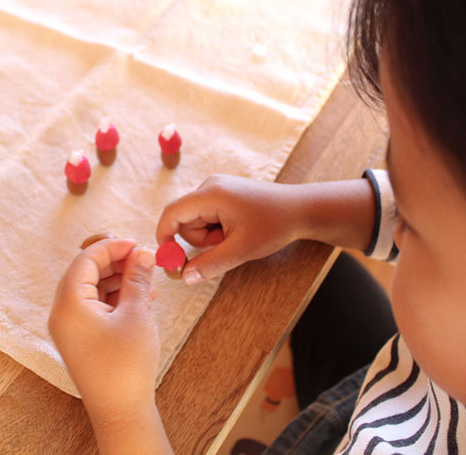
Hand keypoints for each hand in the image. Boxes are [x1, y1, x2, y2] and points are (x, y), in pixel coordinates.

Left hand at [49, 239, 158, 418]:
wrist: (120, 411)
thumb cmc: (126, 364)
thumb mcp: (136, 314)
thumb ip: (137, 279)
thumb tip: (143, 252)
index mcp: (68, 304)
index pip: (86, 260)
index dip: (112, 247)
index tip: (137, 243)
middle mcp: (62, 314)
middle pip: (85, 273)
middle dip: (115, 262)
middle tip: (142, 258)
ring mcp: (70, 328)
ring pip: (92, 290)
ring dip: (118, 280)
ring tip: (147, 278)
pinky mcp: (81, 339)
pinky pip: (95, 307)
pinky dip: (115, 298)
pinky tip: (141, 297)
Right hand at [156, 174, 306, 283]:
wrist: (301, 209)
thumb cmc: (274, 225)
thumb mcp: (242, 249)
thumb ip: (210, 264)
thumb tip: (185, 277)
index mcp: (210, 194)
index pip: (171, 213)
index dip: (165, 237)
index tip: (170, 260)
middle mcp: (209, 186)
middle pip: (184, 221)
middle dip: (200, 241)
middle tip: (226, 246)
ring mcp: (216, 189)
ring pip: (196, 222)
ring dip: (211, 237)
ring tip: (236, 237)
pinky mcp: (223, 195)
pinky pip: (207, 217)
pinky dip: (218, 230)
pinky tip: (238, 230)